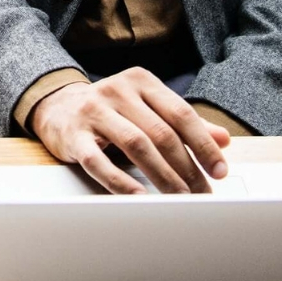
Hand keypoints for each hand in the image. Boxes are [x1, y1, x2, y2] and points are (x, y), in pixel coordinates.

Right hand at [27, 70, 231, 194]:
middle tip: (201, 194)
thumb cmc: (111, 111)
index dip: (204, 145)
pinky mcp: (73, 135)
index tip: (220, 171)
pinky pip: (99, 162)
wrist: (57, 107)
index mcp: (141, 81)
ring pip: (136, 146)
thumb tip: (223, 140)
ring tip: (179, 199)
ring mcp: (93, 111)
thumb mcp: (147, 109)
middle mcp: (117, 91)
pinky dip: (122, 183)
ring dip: (162, 177)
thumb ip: (183, 123)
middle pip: (161, 133)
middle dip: (187, 168)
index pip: (180, 114)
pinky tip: (139, 198)